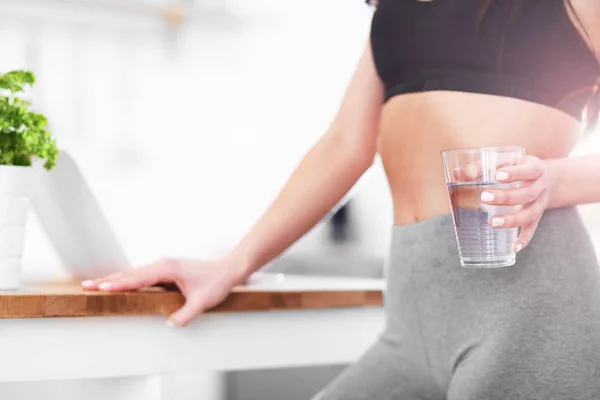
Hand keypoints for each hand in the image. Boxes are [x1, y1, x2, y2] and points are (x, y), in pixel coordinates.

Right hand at [81, 257, 247, 326]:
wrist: (228, 269)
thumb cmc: (216, 282)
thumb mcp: (202, 302)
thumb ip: (185, 314)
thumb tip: (169, 324)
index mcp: (168, 268)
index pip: (138, 278)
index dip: (119, 284)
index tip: (101, 288)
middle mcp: (163, 264)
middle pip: (131, 273)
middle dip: (108, 280)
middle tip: (86, 285)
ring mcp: (164, 266)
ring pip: (134, 273)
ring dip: (115, 279)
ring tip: (94, 285)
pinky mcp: (166, 270)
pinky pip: (141, 275)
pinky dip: (126, 279)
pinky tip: (116, 284)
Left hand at [479, 155, 552, 251]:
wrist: (549, 179)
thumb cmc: (518, 168)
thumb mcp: (507, 161)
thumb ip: (483, 166)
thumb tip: (457, 173)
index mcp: (535, 168)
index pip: (529, 170)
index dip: (515, 173)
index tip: (498, 175)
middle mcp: (540, 186)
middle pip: (527, 194)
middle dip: (506, 197)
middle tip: (484, 197)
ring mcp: (540, 203)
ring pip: (530, 214)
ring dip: (512, 220)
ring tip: (492, 222)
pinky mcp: (537, 216)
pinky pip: (533, 229)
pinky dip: (524, 239)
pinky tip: (514, 247)